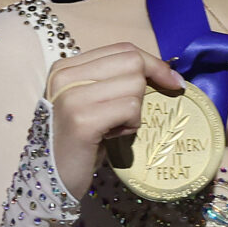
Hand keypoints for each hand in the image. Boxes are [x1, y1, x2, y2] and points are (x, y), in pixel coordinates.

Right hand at [42, 44, 189, 199]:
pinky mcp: (82, 120)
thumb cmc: (81, 141)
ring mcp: (71, 97)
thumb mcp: (93, 101)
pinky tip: (111, 136)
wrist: (54, 178)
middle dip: (143, 89)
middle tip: (128, 115)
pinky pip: (130, 109)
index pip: (122, 49)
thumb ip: (114, 80)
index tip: (173, 81)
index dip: (154, 63)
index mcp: (66, 67)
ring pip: (134, 85)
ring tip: (113, 128)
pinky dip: (130, 125)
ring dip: (134, 112)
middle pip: (132, 63)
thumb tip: (164, 71)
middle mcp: (65, 76)